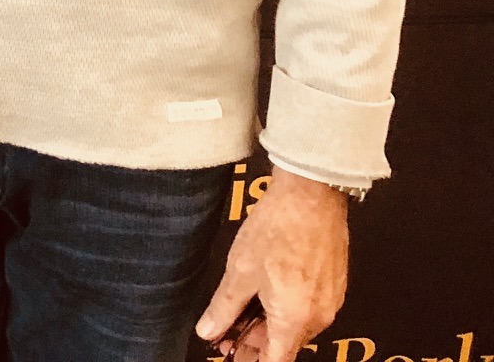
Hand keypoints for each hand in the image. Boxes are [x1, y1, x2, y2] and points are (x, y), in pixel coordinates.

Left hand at [196, 169, 349, 361]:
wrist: (311, 196)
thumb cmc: (277, 230)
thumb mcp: (240, 271)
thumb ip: (224, 308)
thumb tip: (208, 331)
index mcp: (295, 320)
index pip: (276, 360)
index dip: (252, 360)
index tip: (232, 354)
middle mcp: (319, 317)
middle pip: (286, 344)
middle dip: (256, 343)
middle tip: (226, 333)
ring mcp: (330, 300)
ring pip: (296, 325)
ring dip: (269, 324)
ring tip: (239, 313)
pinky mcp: (333, 283)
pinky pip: (307, 307)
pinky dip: (285, 308)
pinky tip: (264, 294)